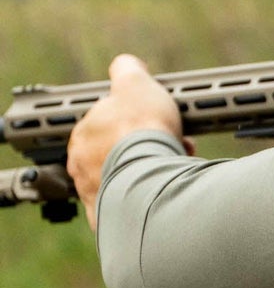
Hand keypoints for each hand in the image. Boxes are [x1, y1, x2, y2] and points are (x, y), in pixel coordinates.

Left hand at [68, 54, 194, 229]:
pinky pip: (134, 209)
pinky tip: (169, 194)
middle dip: (145, 149)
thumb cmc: (142, 131)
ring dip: (150, 175)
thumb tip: (125, 65)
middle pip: (116, 155)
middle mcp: (82, 168)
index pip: (107, 125)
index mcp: (82, 135)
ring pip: (126, 182)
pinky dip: (151, 201)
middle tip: (173, 148)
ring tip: (177, 170)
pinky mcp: (116, 222)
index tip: (158, 122)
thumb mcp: (136, 83)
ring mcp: (97, 197)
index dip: (137, 122)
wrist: (153, 179)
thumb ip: (127, 71)